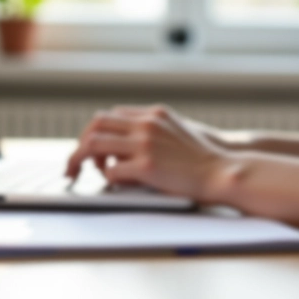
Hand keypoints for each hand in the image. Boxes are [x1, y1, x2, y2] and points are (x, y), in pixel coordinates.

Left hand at [65, 105, 231, 201]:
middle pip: (96, 125)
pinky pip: (112, 171)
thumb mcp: (177, 131)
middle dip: (81, 145)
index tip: (90, 148)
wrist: (223, 171)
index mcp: (154, 114)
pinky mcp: (147, 167)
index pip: (110, 115)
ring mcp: (146, 144)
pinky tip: (117, 184)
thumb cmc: (202, 158)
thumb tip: (125, 144)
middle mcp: (147, 124)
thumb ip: (153, 130)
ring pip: (95, 144)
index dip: (95, 132)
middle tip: (75, 164)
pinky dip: (109, 179)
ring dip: (85, 160)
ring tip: (90, 173)